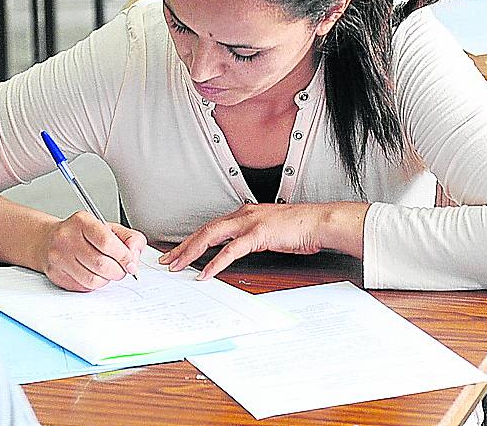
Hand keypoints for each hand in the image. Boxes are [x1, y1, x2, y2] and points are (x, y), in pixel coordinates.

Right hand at [39, 211, 146, 291]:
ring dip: (106, 280)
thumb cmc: (82, 234)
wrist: (48, 240)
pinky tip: (94, 275)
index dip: (123, 256)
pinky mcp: (56, 274)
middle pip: (101, 264)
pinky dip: (94, 285)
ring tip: (108, 272)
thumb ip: (129, 238)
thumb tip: (134, 257)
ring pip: (92, 280)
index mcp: (82, 222)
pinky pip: (82, 287)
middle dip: (118, 271)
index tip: (131, 262)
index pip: (107, 242)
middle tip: (122, 270)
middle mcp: (67, 238)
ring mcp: (59, 257)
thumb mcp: (108, 227)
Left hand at [159, 202, 368, 279]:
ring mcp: (250, 222)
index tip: (180, 251)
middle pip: (205, 229)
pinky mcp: (258, 233)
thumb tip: (241, 250)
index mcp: (246, 213)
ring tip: (177, 265)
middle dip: (184, 245)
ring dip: (191, 251)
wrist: (319, 222)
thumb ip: (254, 238)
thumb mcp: (271, 232)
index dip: (194, 239)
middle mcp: (244, 214)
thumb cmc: (300, 228)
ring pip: (211, 235)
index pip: (212, 226)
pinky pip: (231, 250)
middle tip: (167, 260)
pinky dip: (215, 263)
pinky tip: (205, 274)